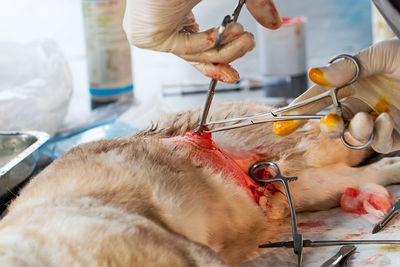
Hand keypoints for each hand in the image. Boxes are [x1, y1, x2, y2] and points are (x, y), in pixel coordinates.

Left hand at [123, 0, 281, 83]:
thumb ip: (255, 4)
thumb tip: (275, 23)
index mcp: (179, 12)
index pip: (199, 46)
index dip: (220, 59)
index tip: (235, 71)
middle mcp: (166, 23)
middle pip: (199, 54)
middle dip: (228, 55)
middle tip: (250, 44)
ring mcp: (156, 31)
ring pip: (195, 55)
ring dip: (226, 49)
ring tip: (247, 38)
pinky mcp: (149, 37)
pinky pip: (186, 50)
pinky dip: (210, 43)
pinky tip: (229, 32)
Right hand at [274, 39, 399, 152]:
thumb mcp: (381, 55)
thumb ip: (347, 68)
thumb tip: (314, 75)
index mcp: (351, 83)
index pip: (318, 98)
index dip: (298, 110)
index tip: (279, 122)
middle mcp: (360, 103)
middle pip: (329, 121)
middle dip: (324, 125)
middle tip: (328, 123)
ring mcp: (376, 121)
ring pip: (350, 135)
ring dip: (353, 129)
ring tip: (365, 118)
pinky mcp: (393, 137)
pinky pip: (376, 142)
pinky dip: (377, 133)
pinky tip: (387, 118)